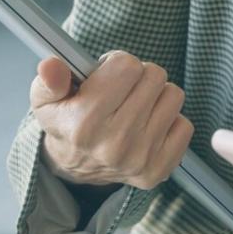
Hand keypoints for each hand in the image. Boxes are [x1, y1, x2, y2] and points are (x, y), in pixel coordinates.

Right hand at [29, 52, 192, 189]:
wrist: (77, 166)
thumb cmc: (67, 122)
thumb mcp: (47, 100)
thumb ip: (49, 80)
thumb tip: (51, 65)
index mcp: (85, 124)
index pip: (128, 66)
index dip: (118, 63)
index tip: (107, 74)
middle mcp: (114, 144)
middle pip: (155, 76)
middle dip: (139, 76)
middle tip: (123, 90)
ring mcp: (139, 159)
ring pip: (173, 96)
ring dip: (157, 96)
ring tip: (136, 106)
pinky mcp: (159, 170)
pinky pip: (185, 125)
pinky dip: (169, 121)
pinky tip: (148, 126)